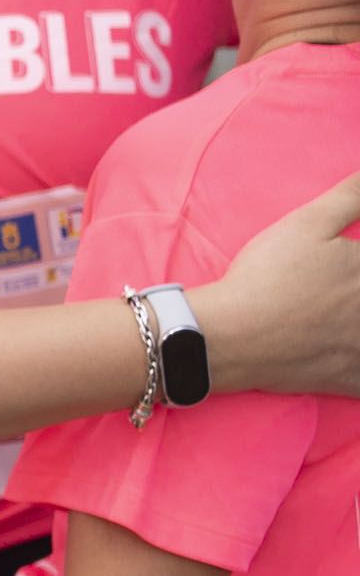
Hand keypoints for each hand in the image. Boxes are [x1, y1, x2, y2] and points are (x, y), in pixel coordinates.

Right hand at [195, 170, 359, 395]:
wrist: (227, 336)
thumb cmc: (266, 276)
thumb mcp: (308, 223)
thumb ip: (352, 196)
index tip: (349, 266)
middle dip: (359, 293)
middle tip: (338, 292)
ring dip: (359, 326)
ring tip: (346, 318)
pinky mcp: (349, 379)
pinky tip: (351, 359)